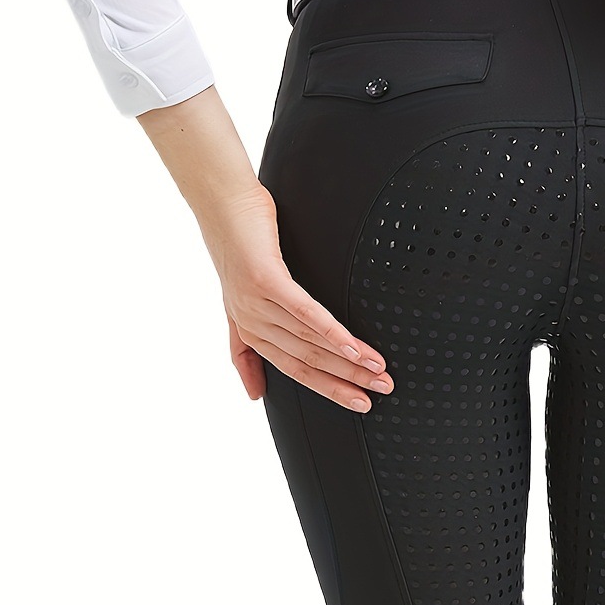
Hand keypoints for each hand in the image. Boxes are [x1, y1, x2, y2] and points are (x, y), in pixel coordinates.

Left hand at [134, 86, 393, 409]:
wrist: (223, 201)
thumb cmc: (239, 244)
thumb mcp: (238, 303)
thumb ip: (244, 348)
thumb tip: (252, 395)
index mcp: (249, 330)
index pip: (295, 371)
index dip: (329, 389)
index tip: (359, 402)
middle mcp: (251, 321)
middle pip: (307, 360)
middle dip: (347, 380)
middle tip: (382, 390)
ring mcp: (256, 301)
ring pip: (310, 340)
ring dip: (349, 358)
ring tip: (379, 369)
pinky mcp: (264, 279)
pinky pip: (304, 312)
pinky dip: (332, 332)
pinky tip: (354, 345)